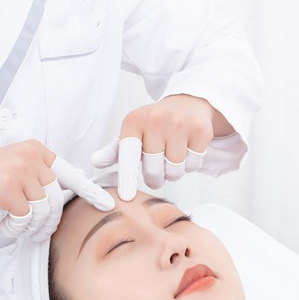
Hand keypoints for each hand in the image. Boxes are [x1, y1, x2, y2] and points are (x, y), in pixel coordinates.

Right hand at [0, 140, 114, 240]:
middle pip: (57, 199)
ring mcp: (19, 170)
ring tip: (16, 225)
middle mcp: (30, 156)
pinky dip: (16, 227)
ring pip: (44, 211)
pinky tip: (4, 222)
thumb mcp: (16, 170)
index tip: (108, 204)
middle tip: (33, 229)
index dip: (90, 191)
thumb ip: (41, 175)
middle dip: (48, 221)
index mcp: (35, 150)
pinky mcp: (8, 188)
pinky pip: (26, 218)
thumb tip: (75, 182)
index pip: (70, 173)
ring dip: (32, 226)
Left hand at [90, 94, 226, 199]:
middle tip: (156, 170)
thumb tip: (96, 162)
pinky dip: (190, 165)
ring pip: (175, 171)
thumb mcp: (133, 132)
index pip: (128, 155)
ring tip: (171, 158)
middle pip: (154, 170)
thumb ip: (115, 150)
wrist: (187, 103)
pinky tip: (186, 151)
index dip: (127, 177)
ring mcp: (181, 123)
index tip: (126, 196)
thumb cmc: (155, 124)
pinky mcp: (201, 131)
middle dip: (155, 177)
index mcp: (134, 121)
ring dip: (173, 172)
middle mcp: (156, 119)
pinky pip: (193, 165)